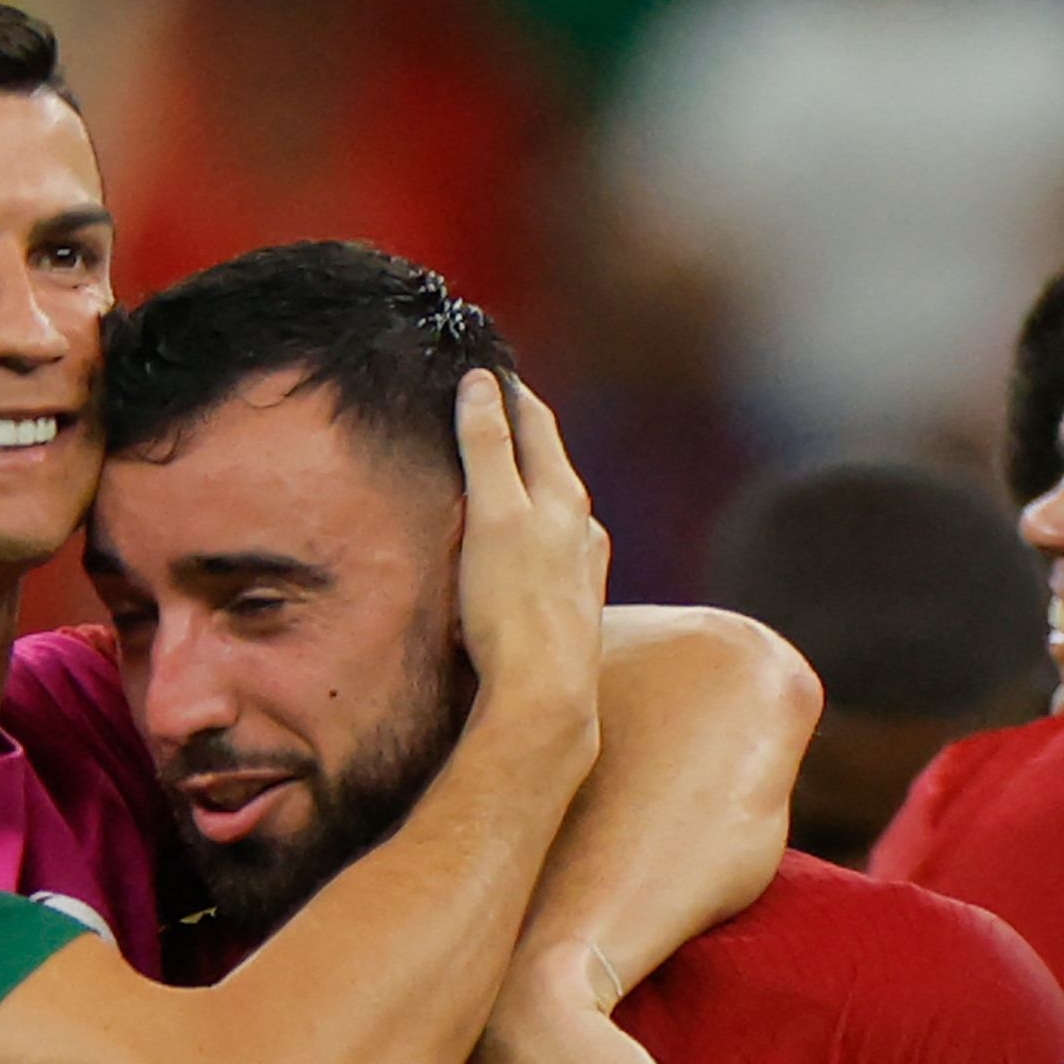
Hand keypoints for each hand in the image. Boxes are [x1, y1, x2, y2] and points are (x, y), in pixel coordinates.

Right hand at [452, 370, 610, 737]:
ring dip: (528, 486)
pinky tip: (518, 551)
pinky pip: (550, 550)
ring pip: (554, 510)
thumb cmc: (513, 604)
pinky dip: (529, 530)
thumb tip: (482, 383)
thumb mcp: (492, 513)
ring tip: (499, 476)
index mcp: (563, 495)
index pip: (537, 424)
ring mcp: (580, 568)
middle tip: (490, 410)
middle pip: (548, 464)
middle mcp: (581, 527)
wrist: (544, 694)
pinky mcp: (570, 606)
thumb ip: (486, 446)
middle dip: (520, 435)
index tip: (487, 369)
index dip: (510, 393)